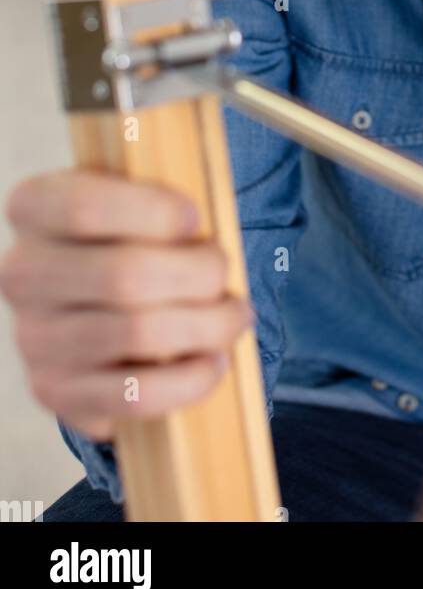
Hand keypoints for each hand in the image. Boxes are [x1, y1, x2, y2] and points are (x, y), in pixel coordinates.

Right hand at [0, 169, 251, 441]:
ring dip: (206, 326)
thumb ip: (162, 193)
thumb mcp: (133, 195)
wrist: (90, 299)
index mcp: (34, 208)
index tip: (196, 217)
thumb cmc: (128, 234)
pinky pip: (133, 395)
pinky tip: (213, 363)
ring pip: (137, 335)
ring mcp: (34, 338)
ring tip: (234, 317)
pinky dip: (189, 380)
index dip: (153, 212)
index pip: (83, 208)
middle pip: (123, 276)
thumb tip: (207, 228)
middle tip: (224, 271)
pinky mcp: (56, 391)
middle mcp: (22, 274)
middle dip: (198, 274)